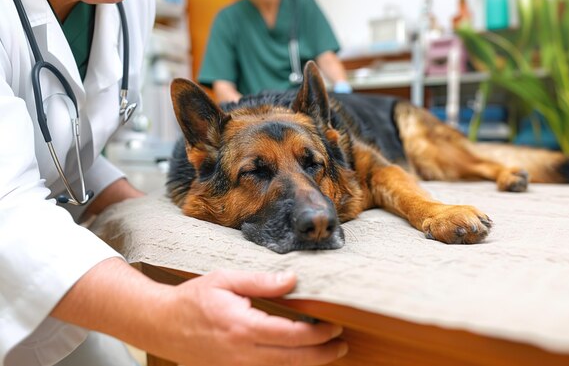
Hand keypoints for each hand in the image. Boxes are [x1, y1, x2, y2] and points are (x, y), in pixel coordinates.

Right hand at [157, 269, 347, 365]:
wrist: (160, 324)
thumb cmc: (192, 299)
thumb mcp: (226, 280)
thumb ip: (261, 281)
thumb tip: (292, 279)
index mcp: (243, 327)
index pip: (292, 335)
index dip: (318, 334)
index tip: (334, 326)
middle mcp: (242, 354)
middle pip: (293, 360)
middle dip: (322, 354)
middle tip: (341, 344)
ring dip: (308, 364)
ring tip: (328, 353)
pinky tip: (297, 359)